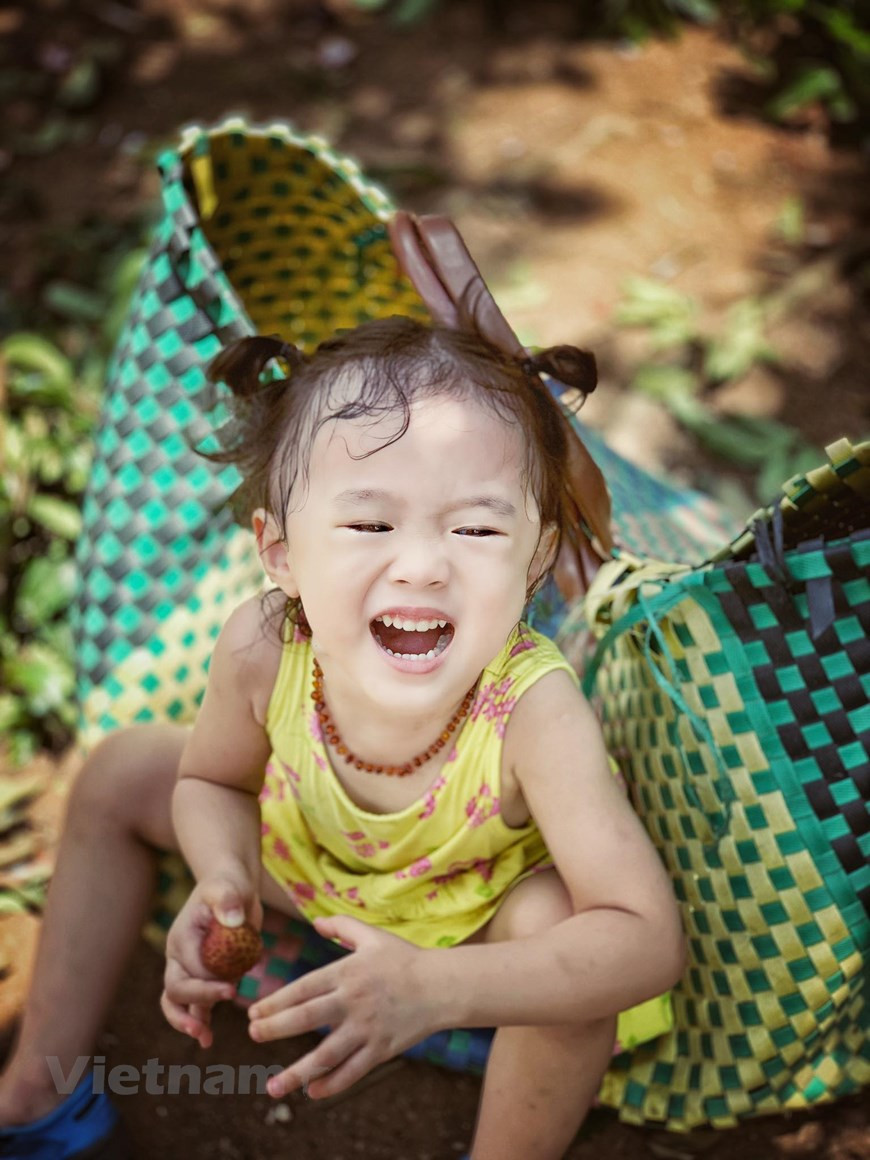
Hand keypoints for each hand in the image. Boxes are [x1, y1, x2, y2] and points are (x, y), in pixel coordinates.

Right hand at [160, 876, 262, 1047]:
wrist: (231, 888)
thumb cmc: (228, 885)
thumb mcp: (229, 887)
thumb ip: (228, 900)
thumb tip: (232, 919)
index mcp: (182, 938)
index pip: (189, 969)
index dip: (207, 984)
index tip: (231, 989)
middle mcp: (179, 955)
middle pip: (177, 989)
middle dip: (196, 1004)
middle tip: (216, 1016)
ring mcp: (188, 967)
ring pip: (175, 1001)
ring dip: (186, 1021)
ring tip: (204, 1038)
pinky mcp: (203, 974)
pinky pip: (193, 1002)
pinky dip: (199, 1019)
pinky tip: (208, 1038)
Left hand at [248, 915, 435, 1098]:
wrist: (443, 985)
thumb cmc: (405, 959)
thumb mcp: (373, 936)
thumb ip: (342, 926)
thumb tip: (316, 922)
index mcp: (347, 972)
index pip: (302, 988)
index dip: (275, 1002)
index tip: (253, 1013)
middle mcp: (353, 1000)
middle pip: (306, 1018)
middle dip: (275, 1028)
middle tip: (252, 1035)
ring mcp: (367, 1027)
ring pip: (326, 1054)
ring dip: (297, 1071)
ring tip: (272, 1086)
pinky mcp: (381, 1048)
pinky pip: (353, 1071)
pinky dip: (332, 1083)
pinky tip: (312, 1091)